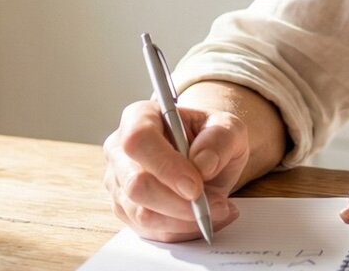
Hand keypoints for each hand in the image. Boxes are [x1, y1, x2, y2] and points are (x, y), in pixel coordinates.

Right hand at [103, 98, 253, 241]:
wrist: (206, 158)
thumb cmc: (211, 138)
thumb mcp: (229, 128)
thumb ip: (220, 139)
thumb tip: (203, 165)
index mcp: (140, 117)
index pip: (139, 140)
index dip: (165, 166)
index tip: (195, 187)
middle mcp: (121, 151)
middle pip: (135, 184)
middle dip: (178, 203)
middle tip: (217, 204)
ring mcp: (119, 183)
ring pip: (142, 214)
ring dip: (185, 219)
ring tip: (218, 209)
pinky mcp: (127, 212)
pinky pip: (152, 231)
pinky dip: (183, 230)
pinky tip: (206, 218)